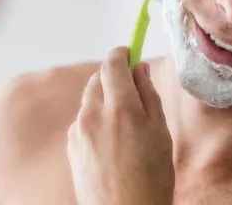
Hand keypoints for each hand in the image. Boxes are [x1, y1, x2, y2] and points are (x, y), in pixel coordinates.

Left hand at [67, 47, 174, 204]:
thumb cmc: (151, 179)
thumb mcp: (161, 133)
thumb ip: (148, 96)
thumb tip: (139, 70)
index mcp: (121, 108)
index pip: (113, 64)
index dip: (121, 54)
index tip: (129, 52)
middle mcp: (94, 114)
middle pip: (98, 78)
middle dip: (113, 78)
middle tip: (132, 92)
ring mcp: (78, 130)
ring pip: (90, 100)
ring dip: (104, 100)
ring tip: (125, 126)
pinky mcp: (71, 145)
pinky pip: (83, 121)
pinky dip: (95, 121)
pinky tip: (111, 143)